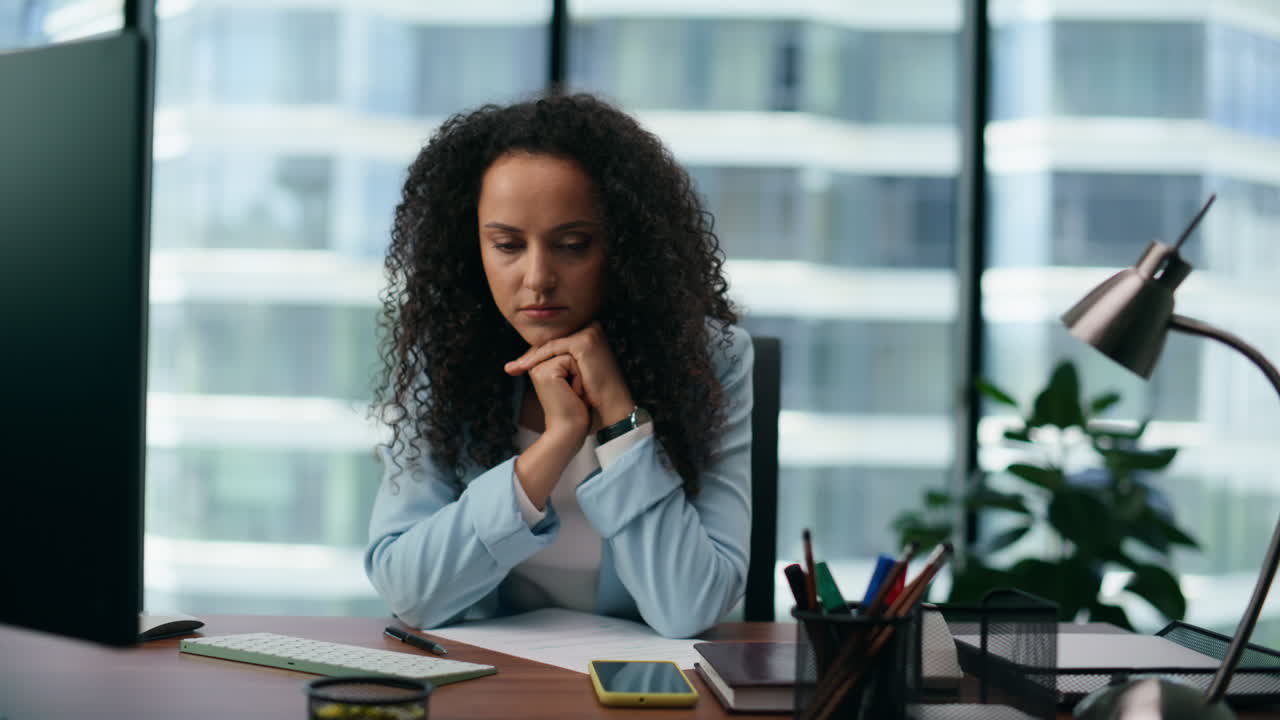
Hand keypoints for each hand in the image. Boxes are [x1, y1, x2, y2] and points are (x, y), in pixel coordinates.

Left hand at [505, 322, 634, 425]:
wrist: (611, 407)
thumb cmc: (595, 395)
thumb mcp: (576, 373)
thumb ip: (562, 360)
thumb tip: (536, 358)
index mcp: (591, 333)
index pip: (557, 342)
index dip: (537, 355)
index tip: (517, 366)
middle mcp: (592, 328)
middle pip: (553, 342)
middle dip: (531, 356)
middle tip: (511, 368)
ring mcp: (590, 332)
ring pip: (551, 345)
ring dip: (530, 358)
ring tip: (513, 369)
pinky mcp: (585, 341)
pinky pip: (554, 349)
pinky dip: (537, 359)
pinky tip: (524, 368)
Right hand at [516, 354, 589, 509]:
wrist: (570, 431)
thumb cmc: (575, 411)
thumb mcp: (572, 382)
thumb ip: (568, 365)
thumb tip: (578, 349)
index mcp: (540, 367)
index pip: (566, 353)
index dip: (577, 370)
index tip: (572, 393)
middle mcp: (536, 366)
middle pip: (568, 351)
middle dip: (578, 372)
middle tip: (573, 395)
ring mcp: (538, 367)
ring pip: (570, 354)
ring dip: (580, 375)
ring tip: (573, 394)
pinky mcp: (546, 371)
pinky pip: (571, 360)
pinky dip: (579, 378)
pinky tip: (573, 393)